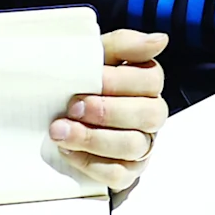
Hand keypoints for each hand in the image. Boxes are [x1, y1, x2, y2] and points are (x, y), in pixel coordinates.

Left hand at [51, 27, 168, 190]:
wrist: (54, 114)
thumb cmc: (81, 84)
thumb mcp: (98, 57)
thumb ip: (125, 45)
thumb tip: (160, 40)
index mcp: (147, 83)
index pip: (151, 81)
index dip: (121, 81)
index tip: (92, 78)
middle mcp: (151, 115)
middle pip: (148, 115)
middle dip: (108, 111)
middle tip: (74, 107)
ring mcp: (141, 146)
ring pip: (132, 146)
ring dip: (94, 139)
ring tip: (60, 131)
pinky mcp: (126, 172)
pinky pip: (118, 174)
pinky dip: (91, 163)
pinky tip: (68, 151)